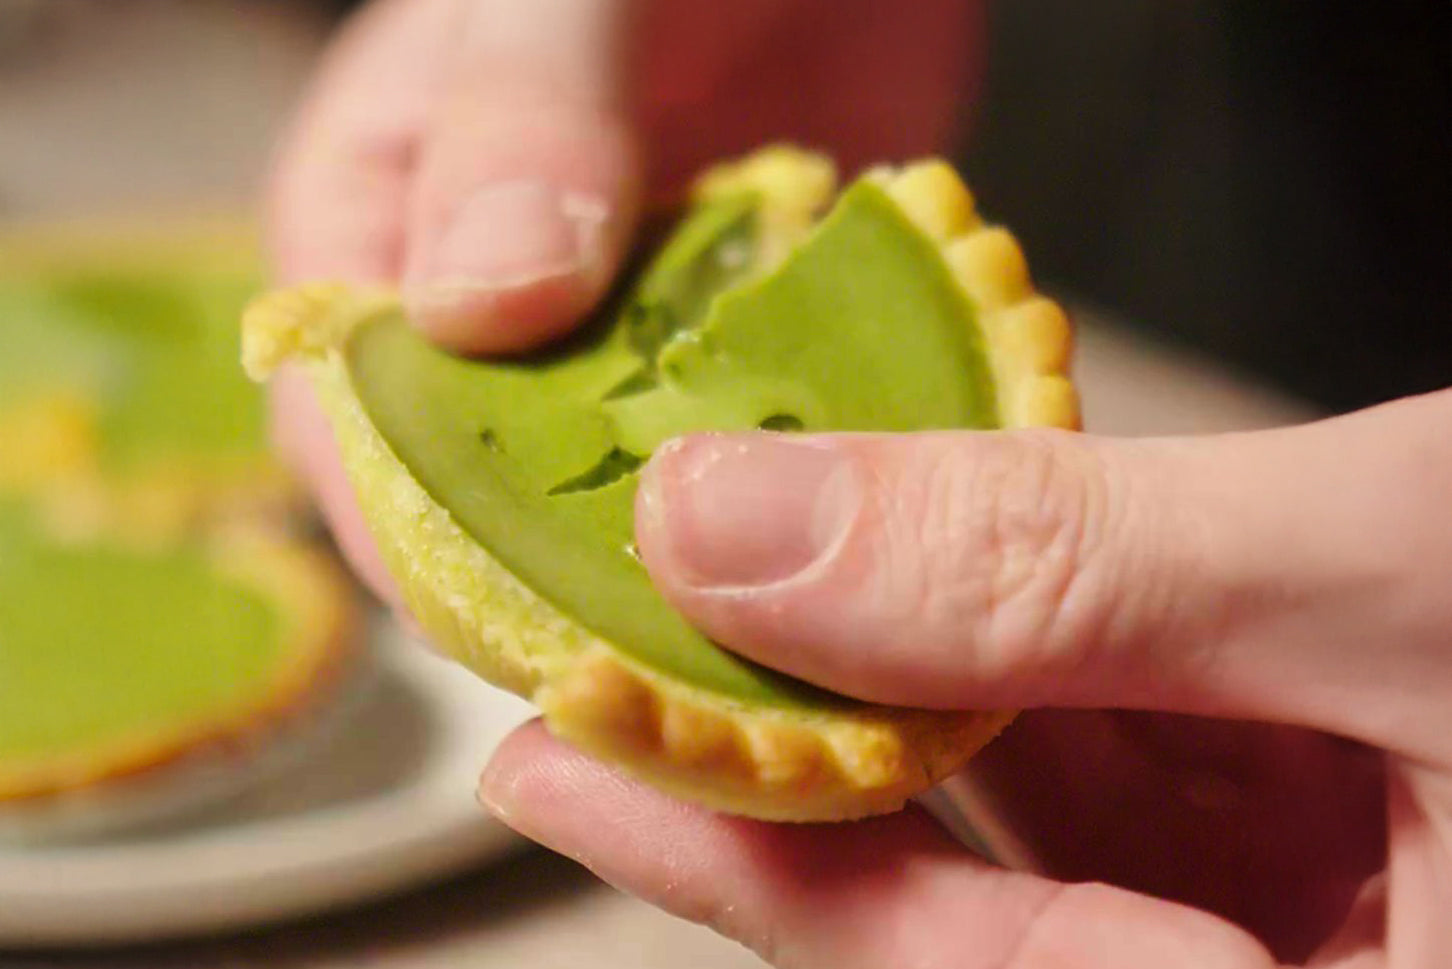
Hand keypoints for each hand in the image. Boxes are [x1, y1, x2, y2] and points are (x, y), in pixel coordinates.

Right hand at [265, 0, 982, 598]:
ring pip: (623, 488)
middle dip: (570, 576)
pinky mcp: (729, 336)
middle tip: (674, 652)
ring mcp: (615, 329)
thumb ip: (518, 118)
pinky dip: (781, 483)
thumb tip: (474, 312)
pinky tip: (845, 522)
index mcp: (377, 227)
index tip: (530, 618)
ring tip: (771, 613)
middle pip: (493, 495)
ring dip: (689, 548)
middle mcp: (485, 306)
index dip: (426, 537)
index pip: (356, 431)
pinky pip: (737, 442)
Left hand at [480, 390, 1451, 965]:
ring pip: (1030, 813)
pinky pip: (1119, 749)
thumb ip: (1064, 564)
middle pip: (964, 902)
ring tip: (718, 587)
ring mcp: (1311, 911)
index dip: (734, 865)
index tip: (556, 757)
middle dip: (778, 764)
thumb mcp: (1402, 574)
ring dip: (881, 689)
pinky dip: (1010, 649)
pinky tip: (912, 562)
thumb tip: (749, 523)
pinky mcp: (1328, 817)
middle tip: (592, 662)